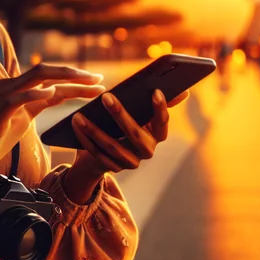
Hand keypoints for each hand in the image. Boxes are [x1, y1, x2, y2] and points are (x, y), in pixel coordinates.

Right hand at [0, 64, 105, 191]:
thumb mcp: (21, 121)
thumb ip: (37, 105)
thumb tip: (59, 93)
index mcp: (12, 88)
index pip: (47, 78)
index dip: (73, 78)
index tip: (97, 82)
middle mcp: (5, 88)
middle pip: (44, 72)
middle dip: (74, 74)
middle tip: (99, 79)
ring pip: (35, 79)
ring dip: (65, 80)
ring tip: (88, 84)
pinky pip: (17, 98)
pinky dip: (35, 93)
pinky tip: (52, 93)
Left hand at [70, 88, 190, 175]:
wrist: (107, 151)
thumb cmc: (126, 123)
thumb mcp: (140, 112)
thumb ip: (156, 102)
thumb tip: (184, 91)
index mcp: (157, 135)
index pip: (162, 123)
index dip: (161, 109)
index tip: (155, 91)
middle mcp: (147, 151)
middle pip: (135, 134)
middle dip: (120, 115)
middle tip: (106, 97)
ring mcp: (130, 162)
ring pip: (113, 146)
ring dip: (94, 130)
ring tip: (80, 114)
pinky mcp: (112, 168)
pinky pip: (97, 154)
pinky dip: (85, 139)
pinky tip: (75, 125)